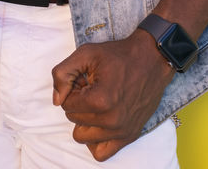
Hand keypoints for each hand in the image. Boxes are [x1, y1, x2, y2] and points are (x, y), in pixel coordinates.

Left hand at [51, 30, 175, 161]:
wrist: (151, 60)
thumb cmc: (119, 56)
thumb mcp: (86, 53)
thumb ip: (62, 74)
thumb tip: (56, 100)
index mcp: (99, 100)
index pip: (65, 104)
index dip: (73, 89)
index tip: (86, 80)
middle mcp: (111, 120)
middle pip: (73, 120)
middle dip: (78, 103)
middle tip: (93, 88)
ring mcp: (121, 131)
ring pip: (82, 137)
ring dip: (85, 120)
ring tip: (98, 104)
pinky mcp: (129, 136)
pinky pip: (100, 153)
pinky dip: (95, 140)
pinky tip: (99, 122)